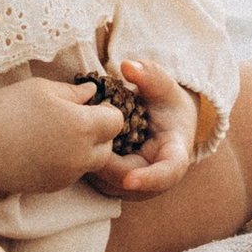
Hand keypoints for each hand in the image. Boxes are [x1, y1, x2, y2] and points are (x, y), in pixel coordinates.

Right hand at [0, 74, 130, 195]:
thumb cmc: (9, 108)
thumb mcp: (44, 89)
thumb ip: (74, 93)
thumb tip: (93, 94)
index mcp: (82, 126)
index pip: (116, 121)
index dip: (107, 111)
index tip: (91, 104)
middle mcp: (80, 155)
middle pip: (108, 146)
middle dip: (99, 132)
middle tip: (77, 119)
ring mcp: (67, 174)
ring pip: (91, 162)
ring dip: (85, 149)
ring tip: (60, 134)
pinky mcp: (53, 186)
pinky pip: (73, 174)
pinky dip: (68, 163)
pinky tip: (47, 149)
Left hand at [82, 54, 196, 198]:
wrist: (165, 123)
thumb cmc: (167, 105)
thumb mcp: (163, 87)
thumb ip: (149, 75)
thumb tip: (127, 66)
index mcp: (175, 155)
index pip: (167, 173)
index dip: (149, 179)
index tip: (130, 180)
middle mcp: (156, 178)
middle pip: (127, 179)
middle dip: (103, 161)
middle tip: (81, 134)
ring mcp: (136, 186)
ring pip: (108, 183)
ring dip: (91, 162)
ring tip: (78, 134)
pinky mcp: (117, 184)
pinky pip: (98, 179)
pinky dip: (86, 163)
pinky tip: (76, 142)